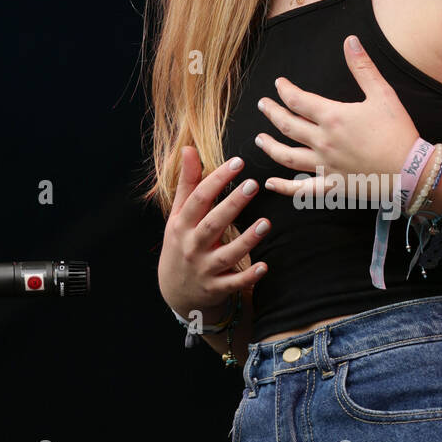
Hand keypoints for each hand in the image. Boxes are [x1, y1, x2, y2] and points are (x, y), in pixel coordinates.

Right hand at [157, 147, 269, 323]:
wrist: (176, 292)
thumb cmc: (180, 244)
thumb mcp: (178, 216)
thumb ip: (187, 184)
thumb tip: (189, 149)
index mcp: (182, 225)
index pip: (199, 199)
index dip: (217, 179)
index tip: (238, 162)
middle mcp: (192, 246)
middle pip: (212, 224)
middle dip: (232, 205)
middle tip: (253, 184)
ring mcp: (204, 269)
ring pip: (226, 254)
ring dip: (247, 239)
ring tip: (266, 222)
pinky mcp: (216, 288)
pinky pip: (234, 283)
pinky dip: (248, 276)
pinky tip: (264, 266)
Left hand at [254, 35, 419, 205]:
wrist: (410, 171)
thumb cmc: (398, 132)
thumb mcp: (383, 94)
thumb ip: (363, 67)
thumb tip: (350, 41)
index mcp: (333, 117)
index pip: (298, 100)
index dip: (285, 90)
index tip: (278, 85)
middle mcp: (323, 141)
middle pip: (288, 125)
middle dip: (272, 113)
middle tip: (262, 105)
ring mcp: (325, 166)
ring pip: (288, 156)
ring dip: (270, 147)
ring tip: (259, 139)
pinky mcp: (332, 186)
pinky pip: (302, 189)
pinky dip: (284, 187)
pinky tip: (270, 183)